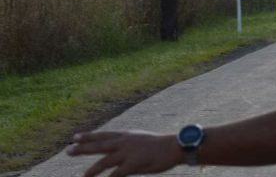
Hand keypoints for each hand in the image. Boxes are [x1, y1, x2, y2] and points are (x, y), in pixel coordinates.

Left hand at [67, 130, 182, 176]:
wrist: (175, 146)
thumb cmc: (161, 145)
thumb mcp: (142, 140)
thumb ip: (129, 145)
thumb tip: (120, 150)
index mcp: (127, 136)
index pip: (103, 135)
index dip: (88, 136)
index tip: (75, 137)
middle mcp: (124, 143)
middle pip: (99, 146)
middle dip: (82, 148)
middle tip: (67, 150)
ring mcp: (128, 153)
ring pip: (104, 162)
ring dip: (91, 170)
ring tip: (82, 176)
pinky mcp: (133, 165)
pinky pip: (116, 175)